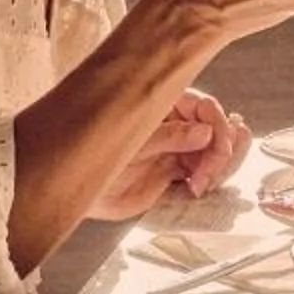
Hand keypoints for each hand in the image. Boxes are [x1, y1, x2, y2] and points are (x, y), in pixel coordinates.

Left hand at [89, 88, 252, 219]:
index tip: (220, 147)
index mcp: (164, 106)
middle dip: (220, 151)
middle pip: (214, 131)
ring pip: (212, 154)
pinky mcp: (171, 176)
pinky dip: (207, 183)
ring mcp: (175, 151)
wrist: (74, 186)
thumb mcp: (132, 143)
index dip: (219, 126)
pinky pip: (199, 176)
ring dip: (217, 168)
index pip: (205, 107)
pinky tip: (200, 188)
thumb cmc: (92, 153)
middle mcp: (174, 126)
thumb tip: (204, 132)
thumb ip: (169, 137)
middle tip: (209, 173)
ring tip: (203, 182)